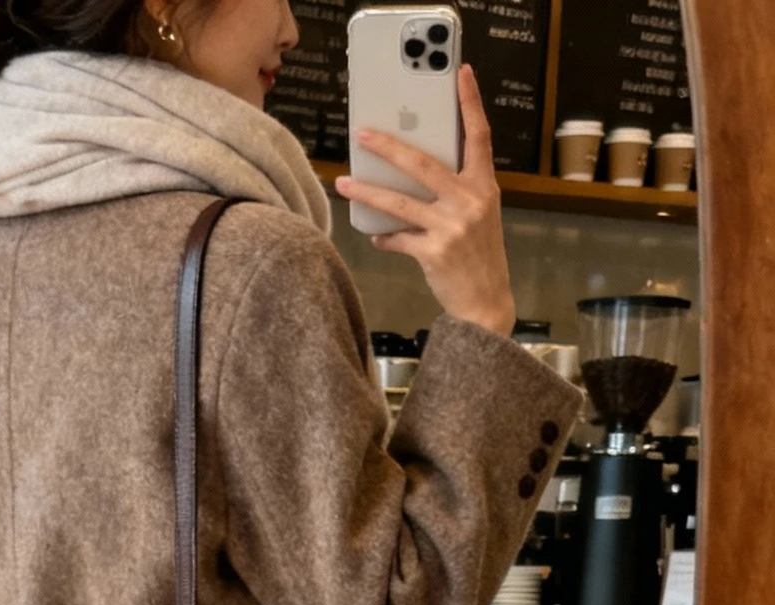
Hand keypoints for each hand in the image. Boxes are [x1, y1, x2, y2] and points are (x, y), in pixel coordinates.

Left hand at [335, 65, 516, 335]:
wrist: (486, 304)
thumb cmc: (479, 256)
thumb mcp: (478, 215)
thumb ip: (455, 190)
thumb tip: (412, 172)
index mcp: (483, 186)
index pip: (480, 136)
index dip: (471, 103)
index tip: (462, 73)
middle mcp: (470, 202)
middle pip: (423, 164)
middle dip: (389, 146)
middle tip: (363, 133)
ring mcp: (451, 227)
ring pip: (400, 202)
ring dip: (368, 191)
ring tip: (344, 182)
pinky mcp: (434, 253)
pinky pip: (398, 238)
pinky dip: (384, 236)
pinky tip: (374, 234)